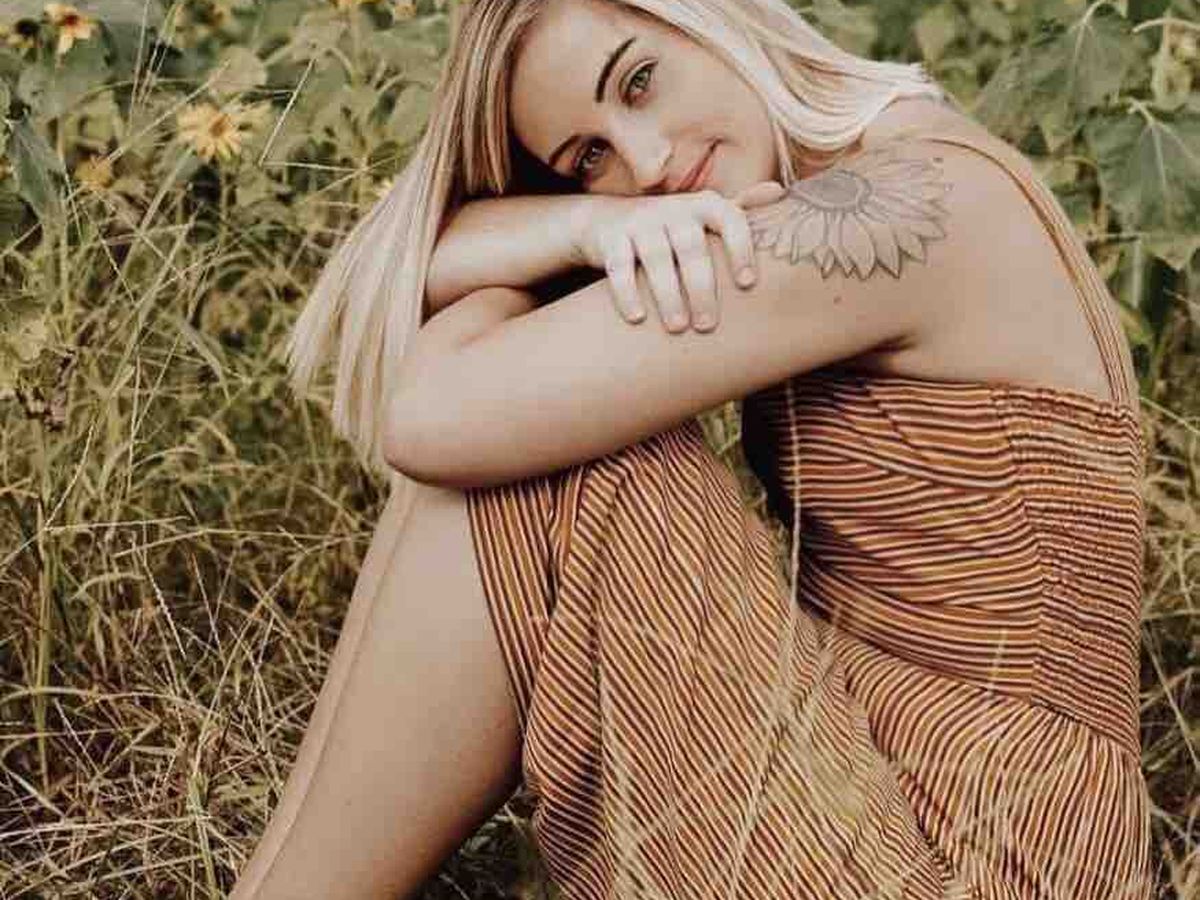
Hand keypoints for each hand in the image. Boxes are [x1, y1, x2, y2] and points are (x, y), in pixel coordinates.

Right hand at [569, 181, 787, 332]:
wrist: (604, 220)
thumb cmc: (669, 228)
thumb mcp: (702, 216)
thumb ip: (739, 208)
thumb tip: (778, 191)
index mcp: (703, 205)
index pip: (730, 219)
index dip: (741, 248)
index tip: (747, 284)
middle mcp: (673, 209)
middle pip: (692, 247)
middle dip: (701, 287)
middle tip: (708, 326)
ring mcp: (639, 221)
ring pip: (656, 257)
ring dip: (668, 294)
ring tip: (677, 328)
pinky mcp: (610, 237)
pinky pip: (619, 266)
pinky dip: (627, 292)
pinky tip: (637, 318)